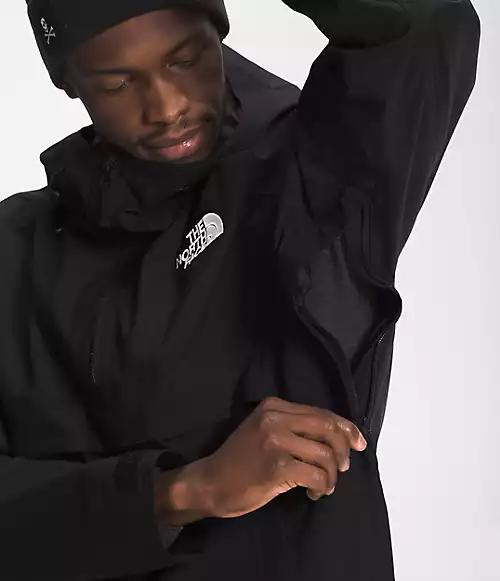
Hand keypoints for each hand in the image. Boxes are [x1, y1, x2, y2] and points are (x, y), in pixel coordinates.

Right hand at [196, 396, 366, 518]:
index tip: (359, 443)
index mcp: (274, 406)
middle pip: (328, 428)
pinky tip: (313, 493)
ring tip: (324, 485)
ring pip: (325, 454)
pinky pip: (316, 475)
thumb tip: (337, 436)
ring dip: (332, 475)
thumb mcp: (264, 431)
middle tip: (342, 468)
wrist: (210, 482)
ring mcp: (275, 440)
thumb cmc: (240, 460)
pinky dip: (322, 486)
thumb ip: (294, 427)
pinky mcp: (277, 466)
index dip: (346, 428)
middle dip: (343, 450)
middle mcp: (275, 417)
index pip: (321, 413)